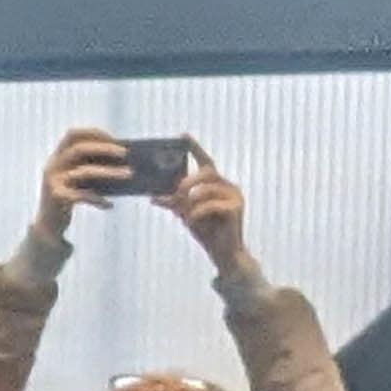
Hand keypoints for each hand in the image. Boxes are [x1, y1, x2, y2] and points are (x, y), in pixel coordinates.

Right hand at [35, 128, 134, 237]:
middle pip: (80, 149)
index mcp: (57, 156)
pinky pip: (82, 195)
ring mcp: (53, 181)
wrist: (47, 226)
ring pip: (85, 172)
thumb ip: (91, 166)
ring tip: (129, 174)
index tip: (114, 138)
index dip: (93, 133)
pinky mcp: (57, 198)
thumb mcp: (78, 179)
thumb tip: (122, 159)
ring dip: (110, 172)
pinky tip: (109, 205)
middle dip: (104, 148)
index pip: (73, 134)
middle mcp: (53, 166)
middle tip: (125, 153)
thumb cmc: (69, 198)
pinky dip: (98, 200)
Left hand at [164, 154, 252, 275]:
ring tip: (184, 215)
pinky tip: (191, 222)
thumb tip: (153, 196)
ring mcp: (235, 196)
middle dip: (189, 180)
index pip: (205, 162)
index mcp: (216, 184)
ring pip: (206, 190)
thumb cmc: (206, 232)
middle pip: (207, 172)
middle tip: (176, 191)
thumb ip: (174, 203)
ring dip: (190, 202)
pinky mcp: (236, 209)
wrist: (223, 254)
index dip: (195, 148)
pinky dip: (197, 214)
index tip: (182, 136)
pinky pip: (210, 205)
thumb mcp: (186, 214)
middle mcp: (228, 186)